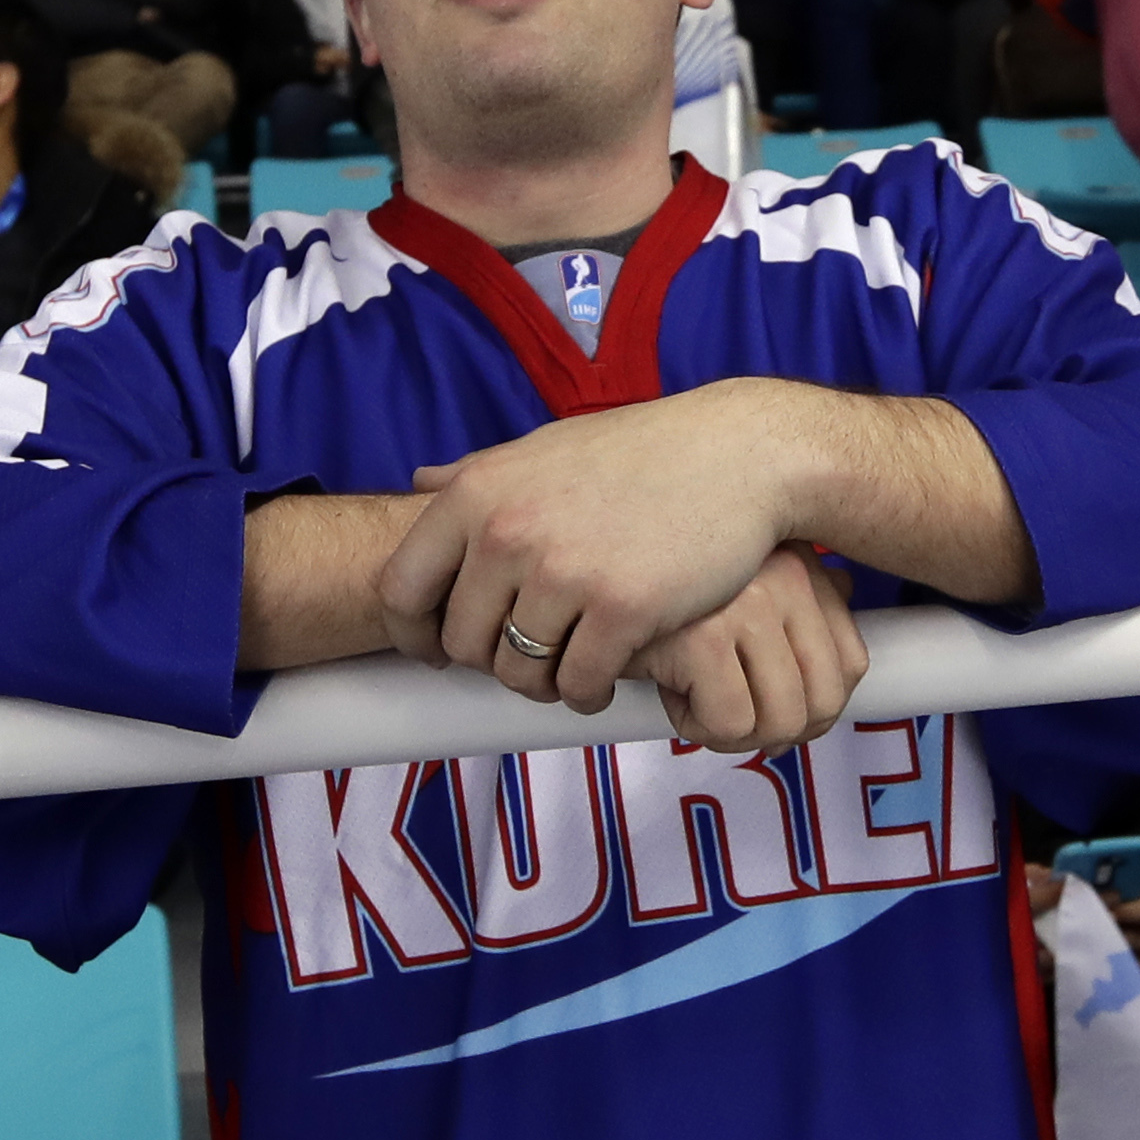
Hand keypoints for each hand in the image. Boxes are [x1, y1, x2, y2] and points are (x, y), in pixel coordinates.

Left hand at [381, 382, 816, 715]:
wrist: (738, 455)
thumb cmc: (641, 452)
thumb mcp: (544, 447)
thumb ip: (478, 473)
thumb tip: (420, 481)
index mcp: (477, 493)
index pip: (401, 589)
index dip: (415, 634)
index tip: (442, 650)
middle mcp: (508, 533)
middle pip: (462, 642)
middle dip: (492, 661)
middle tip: (530, 656)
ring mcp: (564, 573)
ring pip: (518, 673)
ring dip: (543, 683)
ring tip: (570, 668)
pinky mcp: (622, 609)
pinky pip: (578, 684)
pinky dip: (588, 692)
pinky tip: (606, 678)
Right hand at [622, 544, 871, 754]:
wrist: (588, 557)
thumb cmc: (660, 576)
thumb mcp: (740, 574)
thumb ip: (796, 595)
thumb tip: (845, 619)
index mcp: (801, 566)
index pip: (852, 666)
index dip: (814, 710)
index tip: (767, 709)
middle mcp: (787, 580)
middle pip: (825, 705)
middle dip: (773, 732)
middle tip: (726, 716)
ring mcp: (748, 608)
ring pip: (781, 723)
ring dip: (731, 734)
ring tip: (693, 701)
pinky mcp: (705, 639)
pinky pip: (730, 724)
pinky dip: (694, 726)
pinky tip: (667, 691)